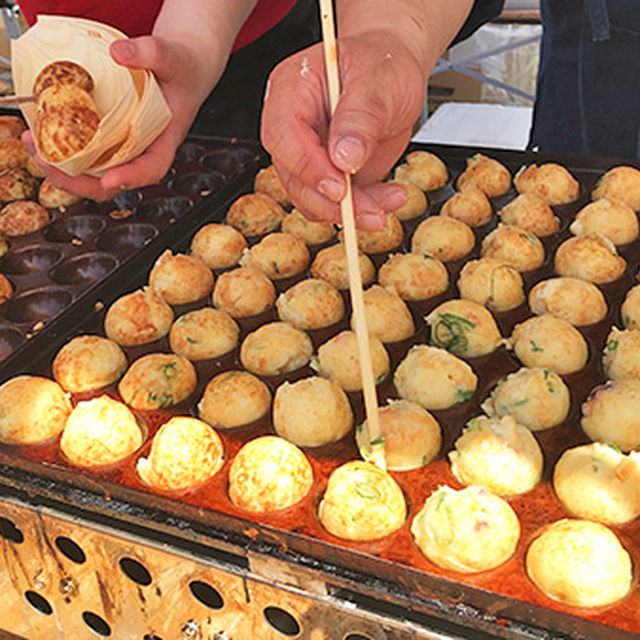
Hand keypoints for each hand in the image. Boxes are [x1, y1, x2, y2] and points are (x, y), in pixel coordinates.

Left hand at [23, 35, 213, 200]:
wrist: (183, 69)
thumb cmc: (184, 71)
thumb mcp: (174, 57)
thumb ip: (151, 53)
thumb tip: (118, 53)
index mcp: (165, 139)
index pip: (152, 167)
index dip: (131, 177)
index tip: (109, 179)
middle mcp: (144, 149)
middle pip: (117, 182)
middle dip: (84, 183)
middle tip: (54, 167)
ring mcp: (125, 146)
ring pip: (98, 173)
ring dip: (67, 171)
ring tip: (39, 154)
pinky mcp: (110, 138)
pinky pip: (88, 155)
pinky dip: (65, 153)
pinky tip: (43, 140)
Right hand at [260, 31, 427, 228]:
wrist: (395, 72)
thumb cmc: (382, 64)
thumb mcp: (379, 80)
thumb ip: (361, 117)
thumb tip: (344, 159)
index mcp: (292, 89)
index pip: (282, 134)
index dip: (307, 166)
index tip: (339, 187)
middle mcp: (292, 125)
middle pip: (293, 175)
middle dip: (331, 201)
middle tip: (370, 210)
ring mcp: (306, 153)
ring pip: (311, 197)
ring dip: (349, 211)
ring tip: (389, 201)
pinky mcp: (325, 174)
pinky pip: (332, 203)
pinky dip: (359, 209)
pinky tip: (386, 199)